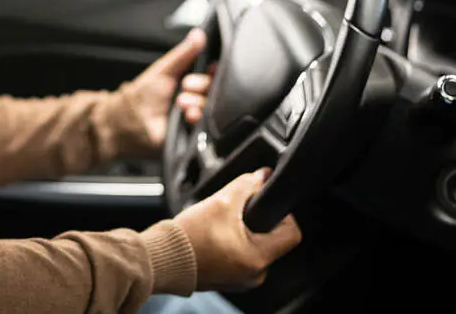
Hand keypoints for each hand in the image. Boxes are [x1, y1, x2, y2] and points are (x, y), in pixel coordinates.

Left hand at [126, 28, 211, 147]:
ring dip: (199, 103)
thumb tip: (199, 33)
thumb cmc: (141, 96)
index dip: (214, 73)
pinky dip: (199, 120)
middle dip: (202, 87)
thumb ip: (183, 54)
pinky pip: (208, 130)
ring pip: (213, 110)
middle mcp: (198, 103)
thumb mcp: (164, 70)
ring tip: (181, 103)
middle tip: (186, 86)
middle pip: (216, 93)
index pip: (214, 78)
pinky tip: (189, 116)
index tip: (210, 68)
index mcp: (193, 87)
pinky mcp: (195, 139)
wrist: (126, 124)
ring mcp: (198, 121)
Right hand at [175, 168, 302, 290]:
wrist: (163, 258)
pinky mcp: (230, 278)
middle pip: (273, 239)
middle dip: (257, 221)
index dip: (281, 213)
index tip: (264, 204)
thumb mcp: (221, 202)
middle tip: (236, 213)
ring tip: (222, 224)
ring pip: (256, 246)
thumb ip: (247, 184)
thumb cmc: (189, 236)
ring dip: (244, 232)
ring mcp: (242, 279)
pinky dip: (234, 243)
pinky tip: (216, 235)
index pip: (292, 233)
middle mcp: (255, 274)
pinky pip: (242, 256)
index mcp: (258, 259)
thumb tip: (264, 175)